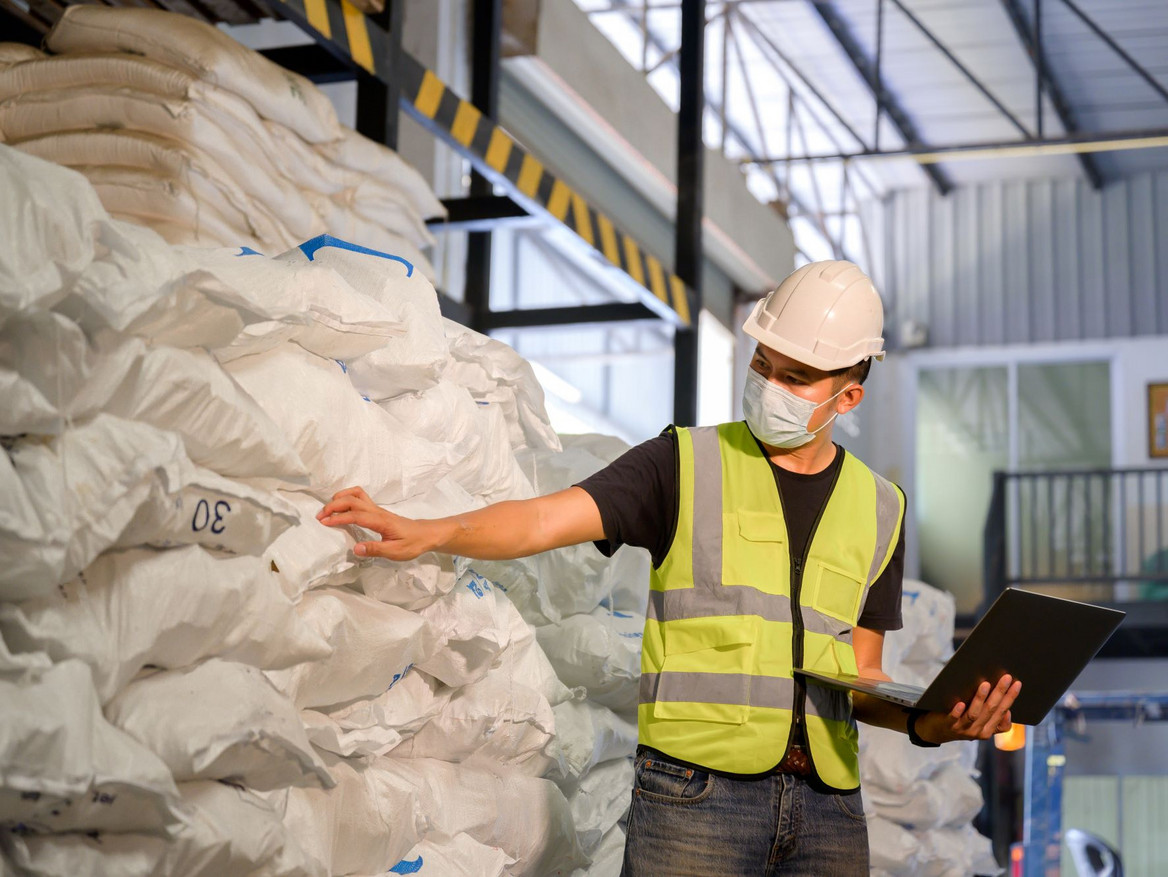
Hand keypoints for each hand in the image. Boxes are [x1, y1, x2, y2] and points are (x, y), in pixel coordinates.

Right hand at [316, 486, 434, 560]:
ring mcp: (377, 509)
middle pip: (353, 500)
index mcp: (381, 521)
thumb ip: (375, 549)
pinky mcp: (377, 511)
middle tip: (320, 517)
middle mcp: (377, 511)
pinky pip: (359, 498)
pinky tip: (340, 509)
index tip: (324, 523)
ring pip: (356, 494)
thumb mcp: (396, 552)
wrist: (425, 534)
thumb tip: (355, 549)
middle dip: (334, 505)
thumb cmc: (412, 543)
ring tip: (328, 510)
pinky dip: (347, 499)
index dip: (339, 518)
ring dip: (340, 498)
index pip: (356, 516)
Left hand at [915, 675, 1021, 743]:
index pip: (1004, 715)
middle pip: (992, 711)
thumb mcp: (979, 720)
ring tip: (985, 684)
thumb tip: (999, 688)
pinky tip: (960, 703)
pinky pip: (954, 719)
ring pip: (974, 714)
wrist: (936, 731)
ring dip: (980, 699)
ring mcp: (963, 729)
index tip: (1017, 684)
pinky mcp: (948, 725)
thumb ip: (990, 710)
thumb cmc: (961, 719)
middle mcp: (978, 731)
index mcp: (989, 730)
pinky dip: (957, 712)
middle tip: (1006, 677)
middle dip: (1001, 692)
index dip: (1011, 699)